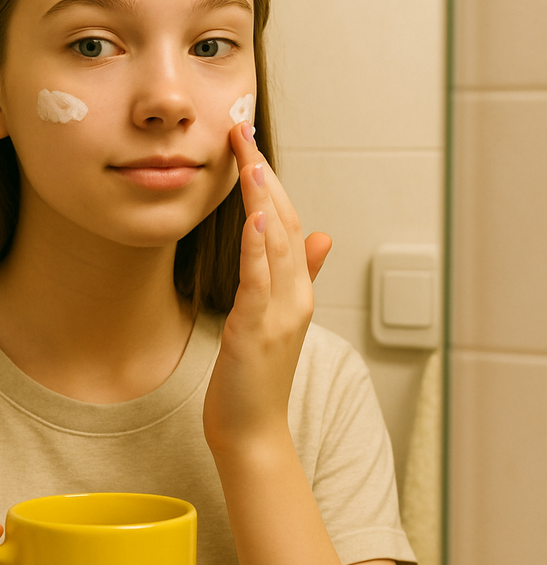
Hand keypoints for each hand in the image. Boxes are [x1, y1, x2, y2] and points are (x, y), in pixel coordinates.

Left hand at [202, 122, 331, 456]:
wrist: (252, 431)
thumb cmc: (256, 379)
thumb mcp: (279, 319)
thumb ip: (302, 275)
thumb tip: (323, 236)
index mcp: (298, 291)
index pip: (290, 222)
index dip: (272, 181)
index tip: (250, 146)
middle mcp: (295, 297)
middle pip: (286, 222)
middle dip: (264, 175)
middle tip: (242, 133)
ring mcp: (279, 313)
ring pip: (277, 244)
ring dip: (264, 198)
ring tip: (251, 159)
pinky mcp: (257, 330)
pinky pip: (261, 280)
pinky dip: (259, 246)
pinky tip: (255, 215)